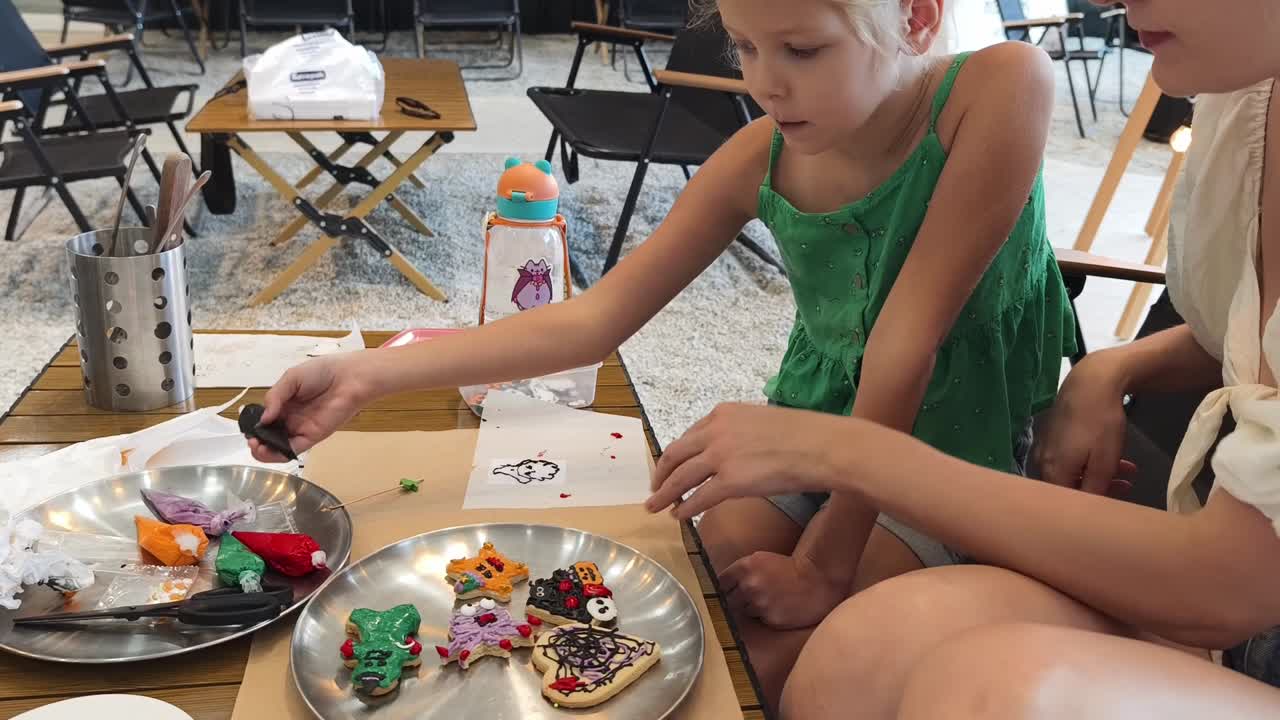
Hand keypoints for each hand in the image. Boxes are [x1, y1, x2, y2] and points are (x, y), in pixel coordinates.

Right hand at [247, 352, 376, 461]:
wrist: (349, 377)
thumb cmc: (323, 372)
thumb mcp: (291, 378)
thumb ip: (275, 396)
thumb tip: (264, 418)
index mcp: (284, 403)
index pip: (264, 419)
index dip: (254, 425)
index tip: (247, 428)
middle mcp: (291, 418)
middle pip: (269, 436)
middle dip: (257, 441)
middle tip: (251, 440)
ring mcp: (301, 428)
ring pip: (279, 447)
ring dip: (265, 451)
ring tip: (256, 447)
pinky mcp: (313, 436)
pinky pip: (294, 449)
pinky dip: (280, 453)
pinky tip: (269, 450)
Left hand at [646, 403, 851, 519]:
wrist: (823, 446)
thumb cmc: (804, 436)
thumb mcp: (762, 422)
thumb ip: (741, 434)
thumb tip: (734, 452)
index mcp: (723, 414)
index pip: (688, 436)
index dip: (675, 455)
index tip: (669, 466)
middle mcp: (715, 431)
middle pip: (675, 454)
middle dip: (661, 474)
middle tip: (654, 488)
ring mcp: (720, 456)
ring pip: (679, 477)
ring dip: (664, 494)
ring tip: (655, 506)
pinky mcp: (729, 481)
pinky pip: (696, 498)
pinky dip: (684, 508)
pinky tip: (678, 516)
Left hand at [720, 551, 846, 628]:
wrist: (816, 580)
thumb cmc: (788, 568)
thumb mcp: (760, 560)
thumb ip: (740, 570)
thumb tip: (720, 584)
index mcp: (745, 567)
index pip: (720, 583)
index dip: (722, 588)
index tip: (724, 591)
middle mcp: (749, 585)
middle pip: (727, 600)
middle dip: (733, 600)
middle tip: (745, 598)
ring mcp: (759, 604)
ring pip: (743, 612)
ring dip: (749, 609)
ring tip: (766, 601)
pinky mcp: (770, 619)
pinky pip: (759, 620)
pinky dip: (764, 616)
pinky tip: (775, 608)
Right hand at [1037, 350, 1136, 495]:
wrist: (1090, 383)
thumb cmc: (1099, 424)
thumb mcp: (1103, 463)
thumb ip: (1095, 490)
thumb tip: (1088, 511)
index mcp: (1053, 473)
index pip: (1066, 503)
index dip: (1090, 508)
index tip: (1114, 505)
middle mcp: (1043, 463)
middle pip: (1068, 487)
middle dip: (1099, 490)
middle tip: (1126, 488)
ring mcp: (1046, 447)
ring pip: (1071, 471)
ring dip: (1098, 474)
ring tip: (1127, 471)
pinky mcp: (1052, 435)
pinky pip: (1069, 457)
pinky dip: (1089, 461)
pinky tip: (1109, 454)